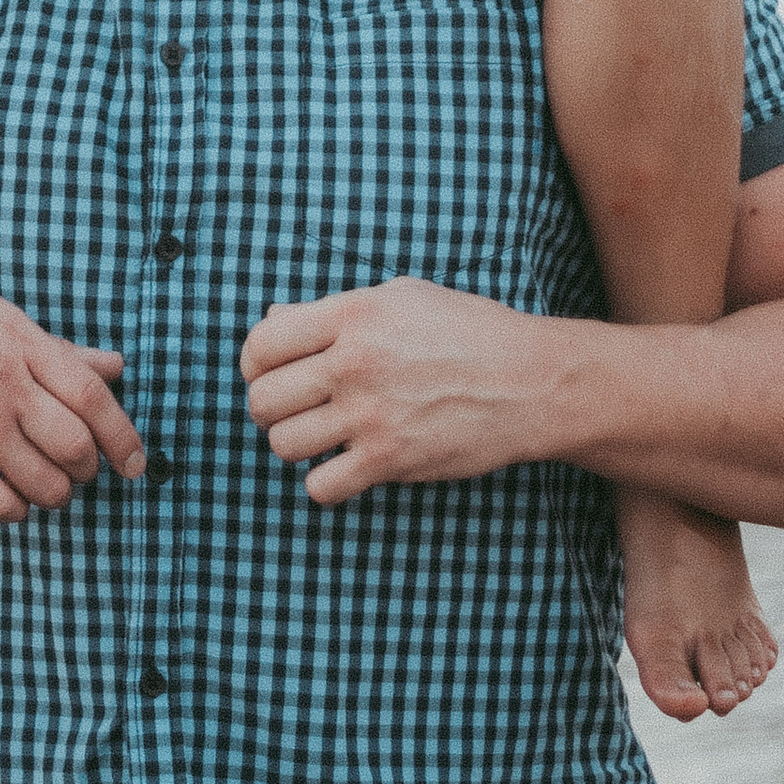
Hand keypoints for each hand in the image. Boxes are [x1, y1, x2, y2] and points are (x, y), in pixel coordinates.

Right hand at [0, 281, 144, 522]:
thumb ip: (58, 349)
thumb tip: (116, 367)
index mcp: (22, 341)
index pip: (94, 396)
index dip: (125, 435)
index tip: (137, 462)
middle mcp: (4, 382)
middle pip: (76, 445)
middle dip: (90, 470)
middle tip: (82, 471)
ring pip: (44, 483)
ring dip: (57, 495)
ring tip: (49, 488)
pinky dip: (16, 511)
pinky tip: (11, 500)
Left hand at [240, 277, 560, 503]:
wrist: (529, 380)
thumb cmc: (467, 330)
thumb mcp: (399, 297)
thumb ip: (331, 309)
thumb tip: (274, 317)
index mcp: (352, 314)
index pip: (261, 342)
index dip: (255, 363)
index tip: (270, 373)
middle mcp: (354, 362)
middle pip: (263, 399)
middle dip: (270, 408)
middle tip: (297, 409)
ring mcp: (370, 414)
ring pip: (283, 445)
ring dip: (295, 445)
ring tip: (321, 436)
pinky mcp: (389, 460)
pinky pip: (320, 486)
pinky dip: (326, 482)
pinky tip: (347, 465)